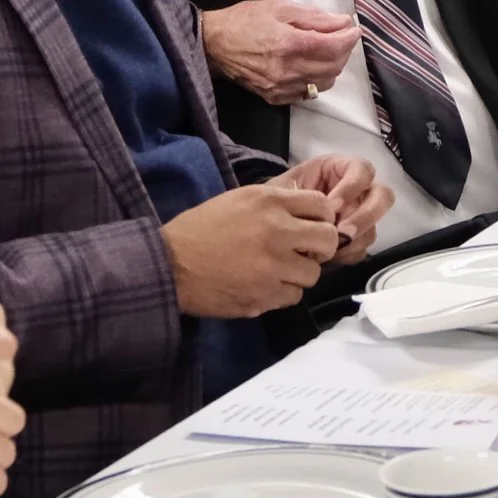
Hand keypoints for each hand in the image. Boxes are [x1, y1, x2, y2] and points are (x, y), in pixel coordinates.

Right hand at [162, 185, 343, 316]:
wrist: (169, 265)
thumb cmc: (198, 230)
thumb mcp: (237, 201)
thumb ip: (273, 204)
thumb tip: (304, 210)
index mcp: (269, 202)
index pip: (322, 206)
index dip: (322, 219)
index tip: (312, 228)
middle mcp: (278, 230)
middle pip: (328, 240)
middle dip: (320, 248)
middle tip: (304, 253)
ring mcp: (274, 265)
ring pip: (313, 273)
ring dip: (299, 274)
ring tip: (277, 272)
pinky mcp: (266, 294)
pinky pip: (294, 296)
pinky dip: (283, 293)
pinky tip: (264, 286)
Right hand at [200, 0, 360, 105]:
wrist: (214, 45)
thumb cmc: (244, 21)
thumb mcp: (281, 9)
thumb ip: (315, 17)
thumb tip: (342, 22)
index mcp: (290, 45)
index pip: (334, 47)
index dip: (349, 38)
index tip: (353, 29)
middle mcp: (288, 70)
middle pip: (334, 66)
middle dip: (343, 50)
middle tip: (341, 36)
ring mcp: (282, 87)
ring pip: (324, 82)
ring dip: (332, 66)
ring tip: (326, 50)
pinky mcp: (275, 97)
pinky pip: (308, 93)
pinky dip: (316, 79)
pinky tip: (310, 65)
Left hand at [272, 155, 393, 262]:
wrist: (270, 221)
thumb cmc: (279, 197)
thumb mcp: (284, 188)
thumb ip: (301, 196)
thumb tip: (320, 216)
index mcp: (341, 169)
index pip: (362, 170)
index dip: (352, 187)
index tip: (331, 205)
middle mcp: (358, 191)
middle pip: (383, 197)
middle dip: (365, 216)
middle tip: (343, 231)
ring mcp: (359, 215)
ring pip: (374, 226)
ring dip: (355, 239)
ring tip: (329, 248)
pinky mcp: (355, 238)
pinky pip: (363, 248)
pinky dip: (348, 254)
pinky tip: (329, 256)